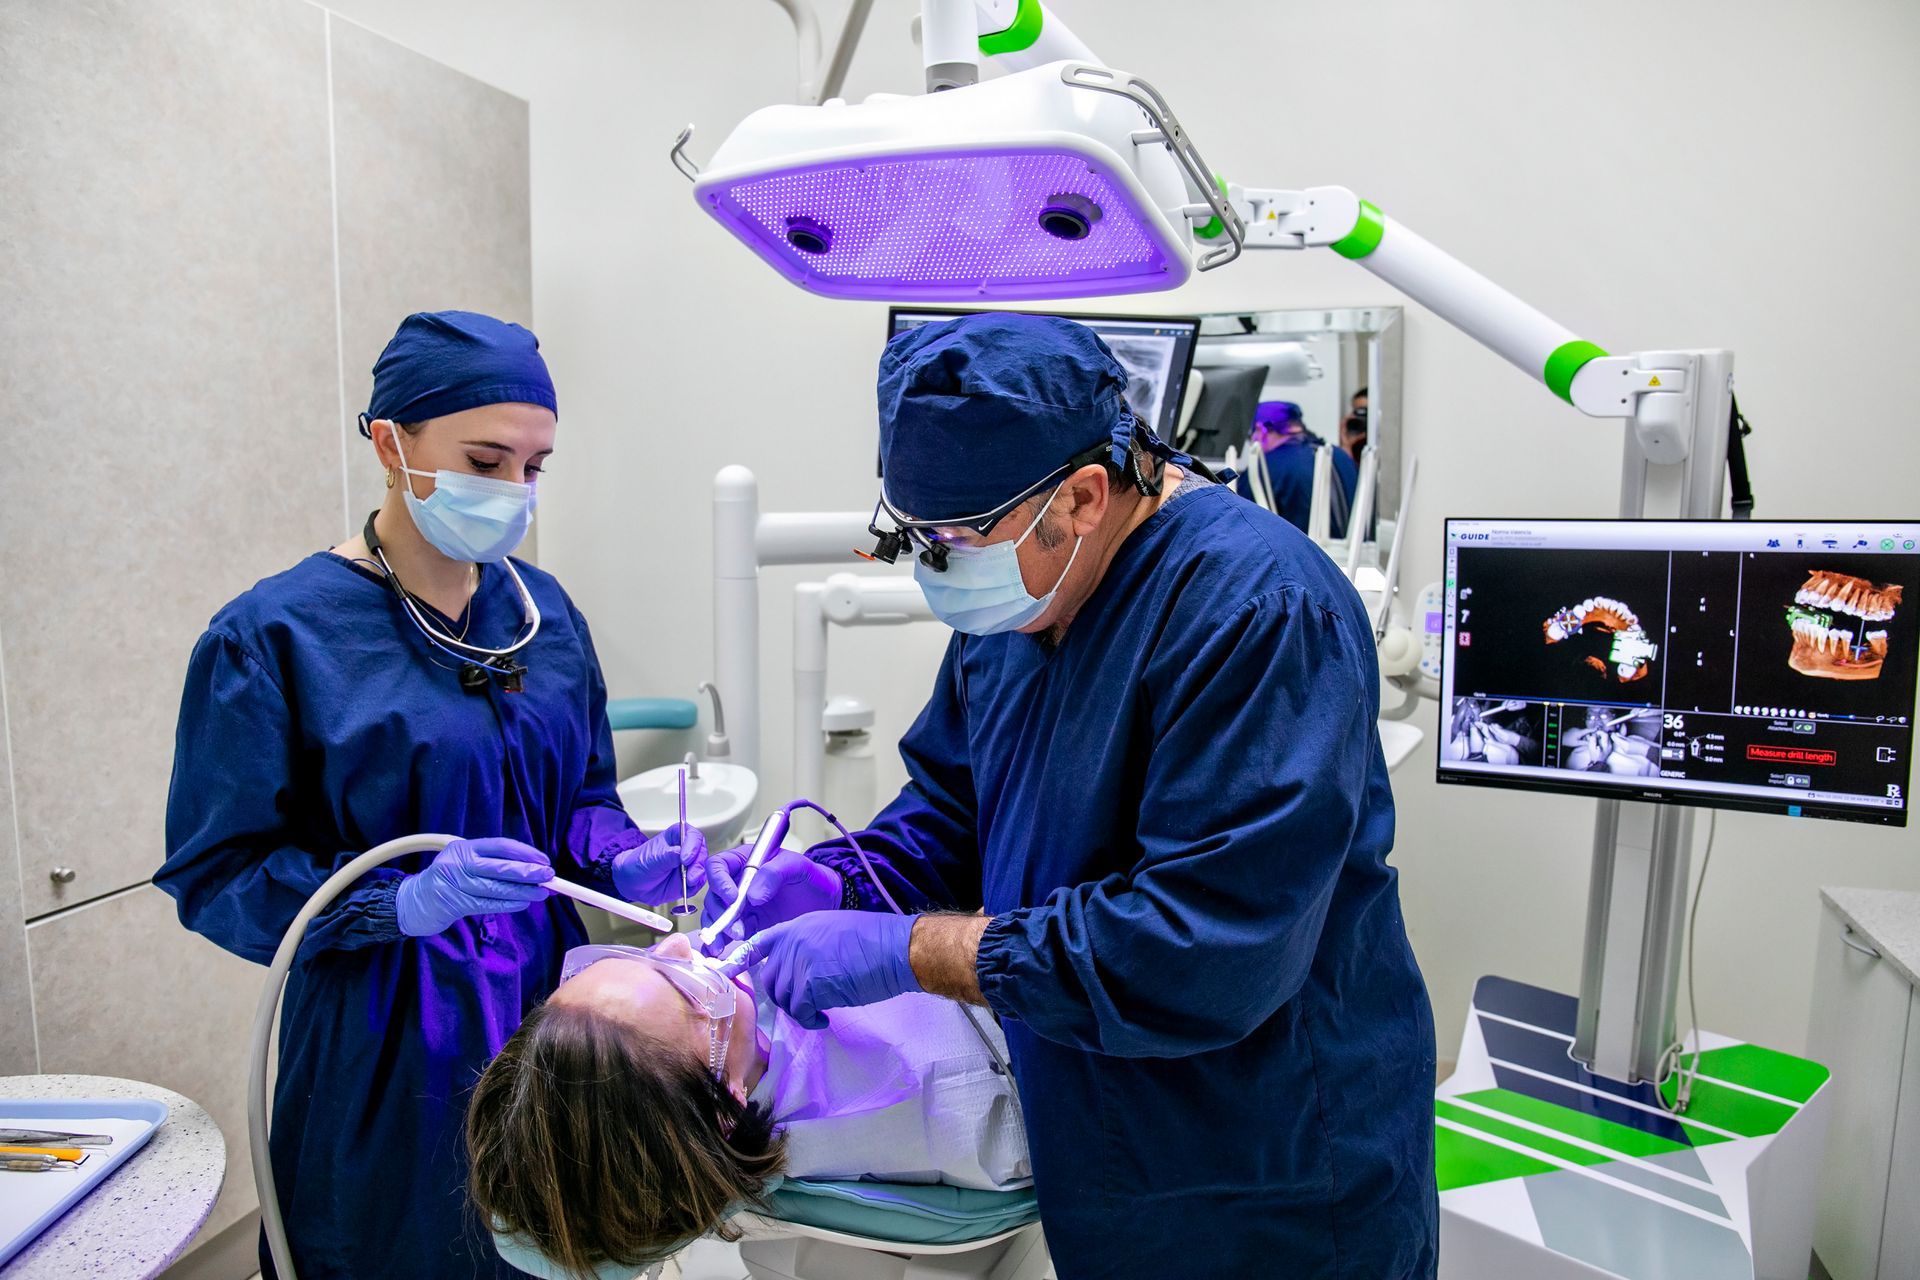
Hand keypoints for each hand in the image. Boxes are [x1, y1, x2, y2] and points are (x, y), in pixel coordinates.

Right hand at [395, 837, 552, 936]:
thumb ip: (493, 862)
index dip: (525, 853)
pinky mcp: (455, 904)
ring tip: (543, 893)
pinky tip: (523, 903)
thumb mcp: (466, 861)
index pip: (500, 846)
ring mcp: (455, 884)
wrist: (416, 901)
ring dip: (523, 892)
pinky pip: (488, 905)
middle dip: (528, 872)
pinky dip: (509, 905)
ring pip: (497, 889)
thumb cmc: (450, 878)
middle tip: (550, 876)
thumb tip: (534, 867)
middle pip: (500, 867)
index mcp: (464, 847)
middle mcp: (459, 863)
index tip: (544, 860)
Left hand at [611, 824, 707, 902]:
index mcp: (677, 836)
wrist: (633, 883)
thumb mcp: (651, 858)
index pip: (693, 836)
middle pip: (702, 852)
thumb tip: (680, 853)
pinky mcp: (689, 879)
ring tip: (688, 882)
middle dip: (698, 864)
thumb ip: (667, 855)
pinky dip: (695, 887)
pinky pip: (698, 883)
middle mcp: (686, 849)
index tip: (685, 859)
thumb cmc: (639, 864)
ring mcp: (689, 865)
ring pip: (703, 868)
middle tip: (690, 874)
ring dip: (698, 876)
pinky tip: (686, 888)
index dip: (692, 846)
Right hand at [703, 845, 842, 935]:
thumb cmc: (811, 878)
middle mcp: (737, 883)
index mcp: (745, 862)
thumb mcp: (798, 867)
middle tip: (737, 928)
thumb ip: (775, 873)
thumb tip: (752, 896)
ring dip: (718, 930)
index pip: (718, 866)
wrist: (825, 902)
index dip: (719, 881)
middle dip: (720, 913)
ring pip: (715, 916)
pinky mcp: (745, 926)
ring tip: (728, 943)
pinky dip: (720, 943)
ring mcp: (740, 906)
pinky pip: (726, 934)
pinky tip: (720, 952)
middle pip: (714, 895)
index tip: (734, 898)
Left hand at [737, 910, 918, 1028]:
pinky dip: (811, 1020)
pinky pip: (800, 1011)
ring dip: (800, 1011)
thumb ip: (808, 946)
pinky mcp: (811, 984)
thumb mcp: (833, 932)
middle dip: (785, 996)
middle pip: (771, 979)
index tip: (728, 972)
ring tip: (820, 1012)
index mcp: (798, 926)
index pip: (759, 942)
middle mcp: (793, 941)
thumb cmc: (876, 942)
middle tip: (806, 1004)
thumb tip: (796, 970)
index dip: (742, 960)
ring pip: (784, 998)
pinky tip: (825, 1018)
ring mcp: (800, 961)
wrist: (897, 949)